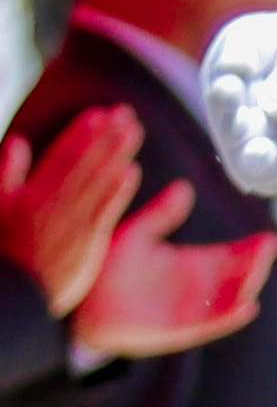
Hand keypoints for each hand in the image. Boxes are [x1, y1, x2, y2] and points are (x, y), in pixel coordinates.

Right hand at [2, 111, 135, 320]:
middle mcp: (55, 205)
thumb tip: (18, 141)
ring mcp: (73, 224)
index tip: (98, 114)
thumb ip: (7, 171)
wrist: (13, 293)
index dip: (80, 133)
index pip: (61, 156)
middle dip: (106, 136)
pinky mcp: (87, 243)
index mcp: (31, 194)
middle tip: (126, 113)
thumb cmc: (2, 247)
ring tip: (133, 131)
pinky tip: (131, 172)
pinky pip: (104, 212)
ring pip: (98, 182)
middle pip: (85, 164)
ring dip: (117, 154)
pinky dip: (118, 191)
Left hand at [65, 188, 271, 365]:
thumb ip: (160, 214)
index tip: (268, 239)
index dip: (252, 248)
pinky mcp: (181, 330)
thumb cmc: (106, 269)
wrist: (83, 306)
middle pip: (240, 276)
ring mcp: (192, 309)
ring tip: (256, 273)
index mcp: (192, 262)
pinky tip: (246, 307)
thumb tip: (184, 185)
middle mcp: (198, 286)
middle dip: (256, 264)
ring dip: (247, 287)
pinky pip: (212, 325)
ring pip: (231, 299)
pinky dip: (230, 318)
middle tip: (267, 250)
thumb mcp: (135, 234)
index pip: (232, 255)